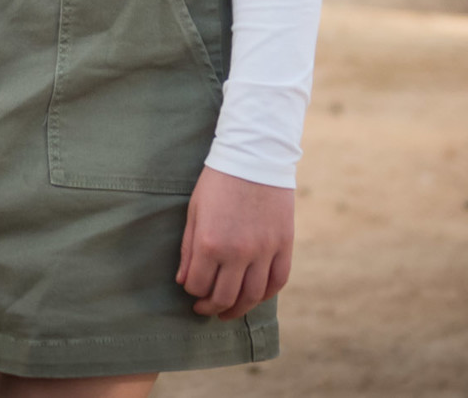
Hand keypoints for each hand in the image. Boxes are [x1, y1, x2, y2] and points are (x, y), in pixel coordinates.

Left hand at [176, 166, 294, 319]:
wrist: (255, 157)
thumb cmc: (218, 182)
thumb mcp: (194, 211)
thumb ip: (188, 249)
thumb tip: (183, 281)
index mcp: (210, 243)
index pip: (197, 285)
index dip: (192, 292)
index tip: (191, 290)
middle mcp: (238, 252)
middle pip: (224, 297)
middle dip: (211, 308)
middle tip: (205, 309)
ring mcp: (264, 251)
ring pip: (253, 296)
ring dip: (238, 309)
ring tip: (228, 311)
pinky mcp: (284, 246)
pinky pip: (278, 281)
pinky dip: (266, 294)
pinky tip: (254, 296)